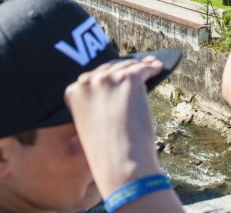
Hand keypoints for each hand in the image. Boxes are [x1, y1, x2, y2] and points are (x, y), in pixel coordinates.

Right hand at [64, 57, 163, 194]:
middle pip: (110, 68)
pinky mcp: (130, 79)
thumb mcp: (91, 124)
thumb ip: (96, 103)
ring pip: (128, 66)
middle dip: (124, 67)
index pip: (91, 77)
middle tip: (136, 66)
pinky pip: (144, 69)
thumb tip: (117, 87)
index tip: (115, 76)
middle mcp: (88, 81)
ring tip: (150, 66)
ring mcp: (109, 79)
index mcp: (73, 92)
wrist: (120, 163)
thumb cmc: (108, 150)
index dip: (106, 77)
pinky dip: (152, 68)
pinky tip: (158, 69)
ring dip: (140, 66)